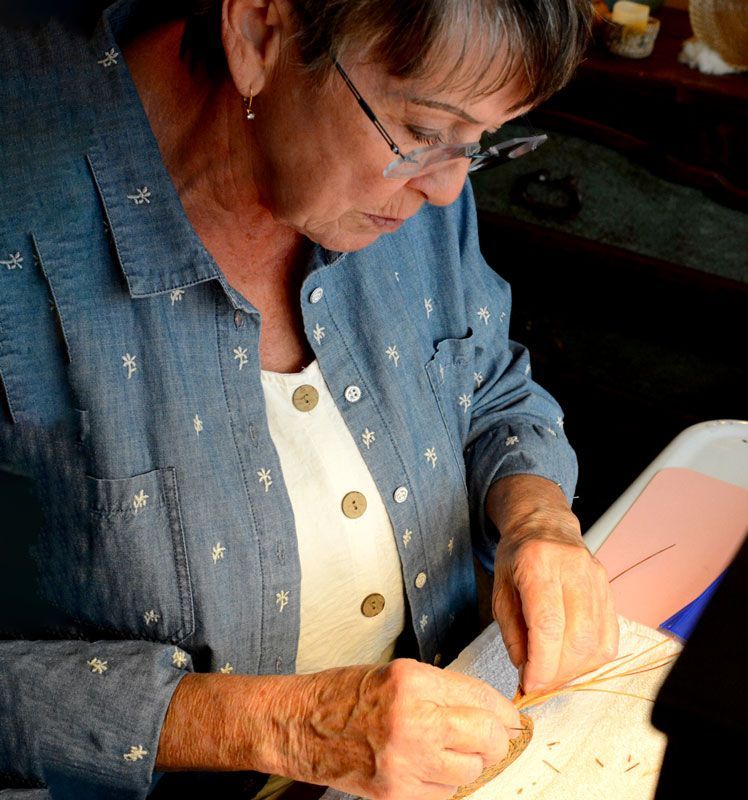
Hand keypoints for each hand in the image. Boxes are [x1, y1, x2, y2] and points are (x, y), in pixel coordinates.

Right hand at [300, 659, 520, 799]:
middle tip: (490, 735)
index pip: (480, 697)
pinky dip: (445, 782)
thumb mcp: (398, 674)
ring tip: (451, 750)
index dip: (503, 709)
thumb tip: (485, 706)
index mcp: (412, 683)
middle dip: (495, 738)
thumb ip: (442, 689)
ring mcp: (405, 761)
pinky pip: (445, 794)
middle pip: (487, 737)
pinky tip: (429, 766)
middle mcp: (412, 721)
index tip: (510, 716)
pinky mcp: (397, 793)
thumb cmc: (343, 696)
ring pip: (471, 770)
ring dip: (469, 762)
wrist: (302, 725)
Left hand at [486, 476, 617, 693]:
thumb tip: (527, 672)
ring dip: (574, 670)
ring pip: (596, 642)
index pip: (548, 625)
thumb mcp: (499, 591)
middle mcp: (573, 569)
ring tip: (552, 671)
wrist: (544, 526)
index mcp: (539, 564)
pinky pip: (609, 638)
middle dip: (557, 672)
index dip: (542, 664)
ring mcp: (596, 579)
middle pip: (577, 638)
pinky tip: (571, 659)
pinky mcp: (609, 590)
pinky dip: (591, 659)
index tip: (530, 684)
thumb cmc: (517, 557)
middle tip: (538, 681)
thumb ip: (511, 633)